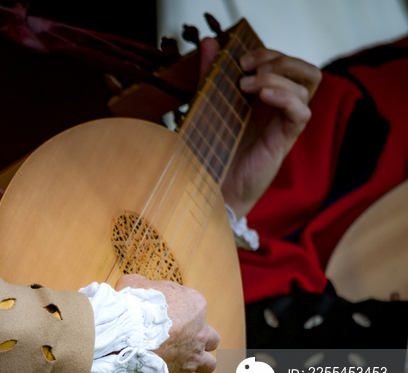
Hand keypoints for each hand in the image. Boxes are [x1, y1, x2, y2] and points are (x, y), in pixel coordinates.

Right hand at [115, 274, 219, 372]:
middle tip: (180, 339)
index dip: (181, 310)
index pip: (196, 306)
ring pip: (209, 364)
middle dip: (199, 339)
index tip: (165, 314)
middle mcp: (200, 332)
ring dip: (197, 362)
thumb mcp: (134, 283)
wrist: (125, 333)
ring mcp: (193, 356)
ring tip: (181, 360)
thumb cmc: (132, 305)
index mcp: (194, 305)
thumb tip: (135, 287)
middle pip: (211, 338)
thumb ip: (141, 285)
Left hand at [199, 37, 321, 218]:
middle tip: (249, 68)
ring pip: (308, 85)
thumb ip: (210, 75)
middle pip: (306, 70)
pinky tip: (262, 96)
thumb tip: (208, 42)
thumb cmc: (212, 149)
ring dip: (278, 76)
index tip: (240, 59)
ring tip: (247, 86)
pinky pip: (302, 111)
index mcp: (266, 98)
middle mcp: (280, 108)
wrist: (212, 187)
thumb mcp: (208, 105)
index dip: (268, 53)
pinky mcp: (284, 140)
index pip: (286, 63)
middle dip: (280, 59)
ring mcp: (284, 123)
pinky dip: (285, 96)